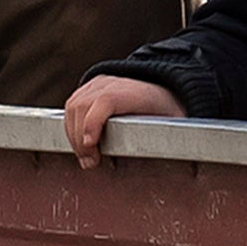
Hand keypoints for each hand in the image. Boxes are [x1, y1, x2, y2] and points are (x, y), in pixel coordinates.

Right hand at [62, 73, 181, 160]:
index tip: (90, 145)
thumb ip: (170, 139)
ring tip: (86, 156)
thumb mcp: (175, 124)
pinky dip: (72, 126)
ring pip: (74, 106)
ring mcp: (99, 83)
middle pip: (84, 105)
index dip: (93, 122)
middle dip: (81, 138)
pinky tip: (82, 144)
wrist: (163, 88)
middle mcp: (114, 83)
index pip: (106, 101)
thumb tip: (166, 157)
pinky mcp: (90, 86)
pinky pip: (72, 105)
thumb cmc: (168, 111)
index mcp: (137, 93)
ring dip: (73, 134)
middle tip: (90, 162)